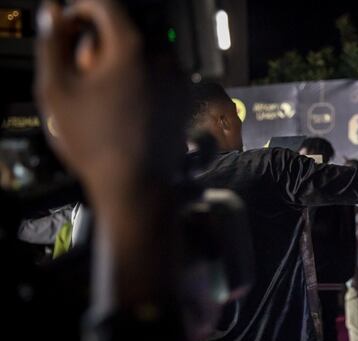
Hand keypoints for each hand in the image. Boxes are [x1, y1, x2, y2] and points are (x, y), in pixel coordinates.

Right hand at [35, 0, 185, 202]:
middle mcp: (162, 57)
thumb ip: (52, 43)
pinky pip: (159, 72)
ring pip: (144, 50)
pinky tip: (126, 103)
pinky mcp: (184, 96)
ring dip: (122, 59)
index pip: (105, 4)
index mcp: (130, 48)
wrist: (136, 184)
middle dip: (101, 39)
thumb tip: (52, 11)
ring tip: (105, 91)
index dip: (80, 10)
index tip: (68, 28)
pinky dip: (142, 76)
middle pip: (126, 28)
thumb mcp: (57, 90)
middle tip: (83, 69)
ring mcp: (177, 77)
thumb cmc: (95, 143)